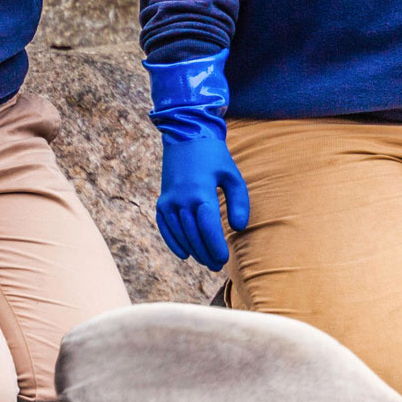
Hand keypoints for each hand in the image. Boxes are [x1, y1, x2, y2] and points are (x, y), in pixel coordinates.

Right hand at [155, 132, 248, 271]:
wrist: (185, 135)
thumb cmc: (214, 156)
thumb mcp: (232, 175)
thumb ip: (239, 202)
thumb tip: (239, 228)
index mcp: (201, 192)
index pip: (208, 229)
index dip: (216, 247)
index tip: (224, 259)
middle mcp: (182, 199)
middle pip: (194, 235)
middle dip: (206, 253)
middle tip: (217, 265)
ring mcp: (169, 200)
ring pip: (180, 234)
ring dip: (193, 251)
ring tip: (206, 261)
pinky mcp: (162, 200)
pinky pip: (165, 227)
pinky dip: (173, 242)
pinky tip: (184, 254)